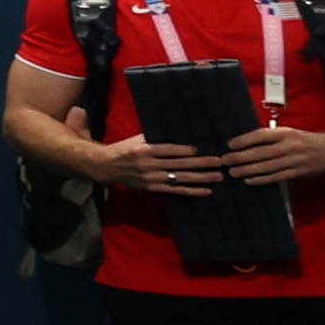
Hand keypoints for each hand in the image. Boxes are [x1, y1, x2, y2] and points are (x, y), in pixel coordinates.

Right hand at [87, 131, 218, 196]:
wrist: (105, 167)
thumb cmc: (124, 149)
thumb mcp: (136, 140)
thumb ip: (155, 138)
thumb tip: (180, 133)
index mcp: (144, 150)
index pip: (168, 150)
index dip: (184, 150)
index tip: (199, 149)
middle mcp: (148, 165)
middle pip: (179, 165)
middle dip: (201, 163)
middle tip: (219, 162)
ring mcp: (152, 179)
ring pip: (181, 178)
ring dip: (201, 178)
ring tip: (218, 176)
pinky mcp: (153, 188)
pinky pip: (176, 191)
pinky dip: (192, 191)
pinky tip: (206, 191)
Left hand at [221, 123, 324, 184]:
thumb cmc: (305, 140)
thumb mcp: (290, 133)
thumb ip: (271, 137)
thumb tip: (243, 143)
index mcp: (286, 133)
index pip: (262, 135)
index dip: (244, 140)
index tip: (230, 144)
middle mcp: (290, 146)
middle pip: (261, 153)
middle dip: (240, 157)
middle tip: (224, 160)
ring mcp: (295, 160)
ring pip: (267, 167)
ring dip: (247, 170)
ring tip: (232, 172)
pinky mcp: (298, 173)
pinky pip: (276, 177)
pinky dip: (261, 180)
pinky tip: (248, 181)